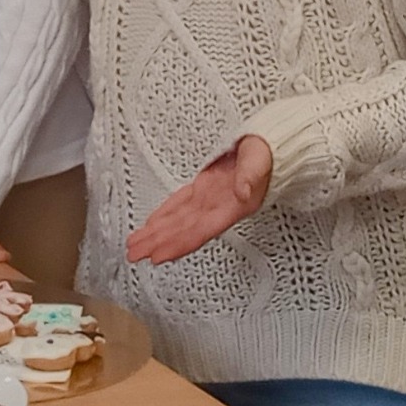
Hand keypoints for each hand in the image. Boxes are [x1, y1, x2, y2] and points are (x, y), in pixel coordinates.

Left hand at [127, 135, 272, 265]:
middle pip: (182, 231)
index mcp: (231, 207)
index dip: (178, 245)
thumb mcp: (260, 160)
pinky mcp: (202, 188)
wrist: (272, 148)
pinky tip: (151, 224)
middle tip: (134, 255)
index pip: (199, 231)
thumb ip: (251, 176)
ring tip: (135, 245)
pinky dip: (163, 216)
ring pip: (177, 221)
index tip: (158, 256)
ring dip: (155, 233)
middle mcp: (217, 208)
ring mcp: (208, 199)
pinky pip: (178, 205)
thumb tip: (242, 191)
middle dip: (157, 244)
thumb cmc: (268, 155)